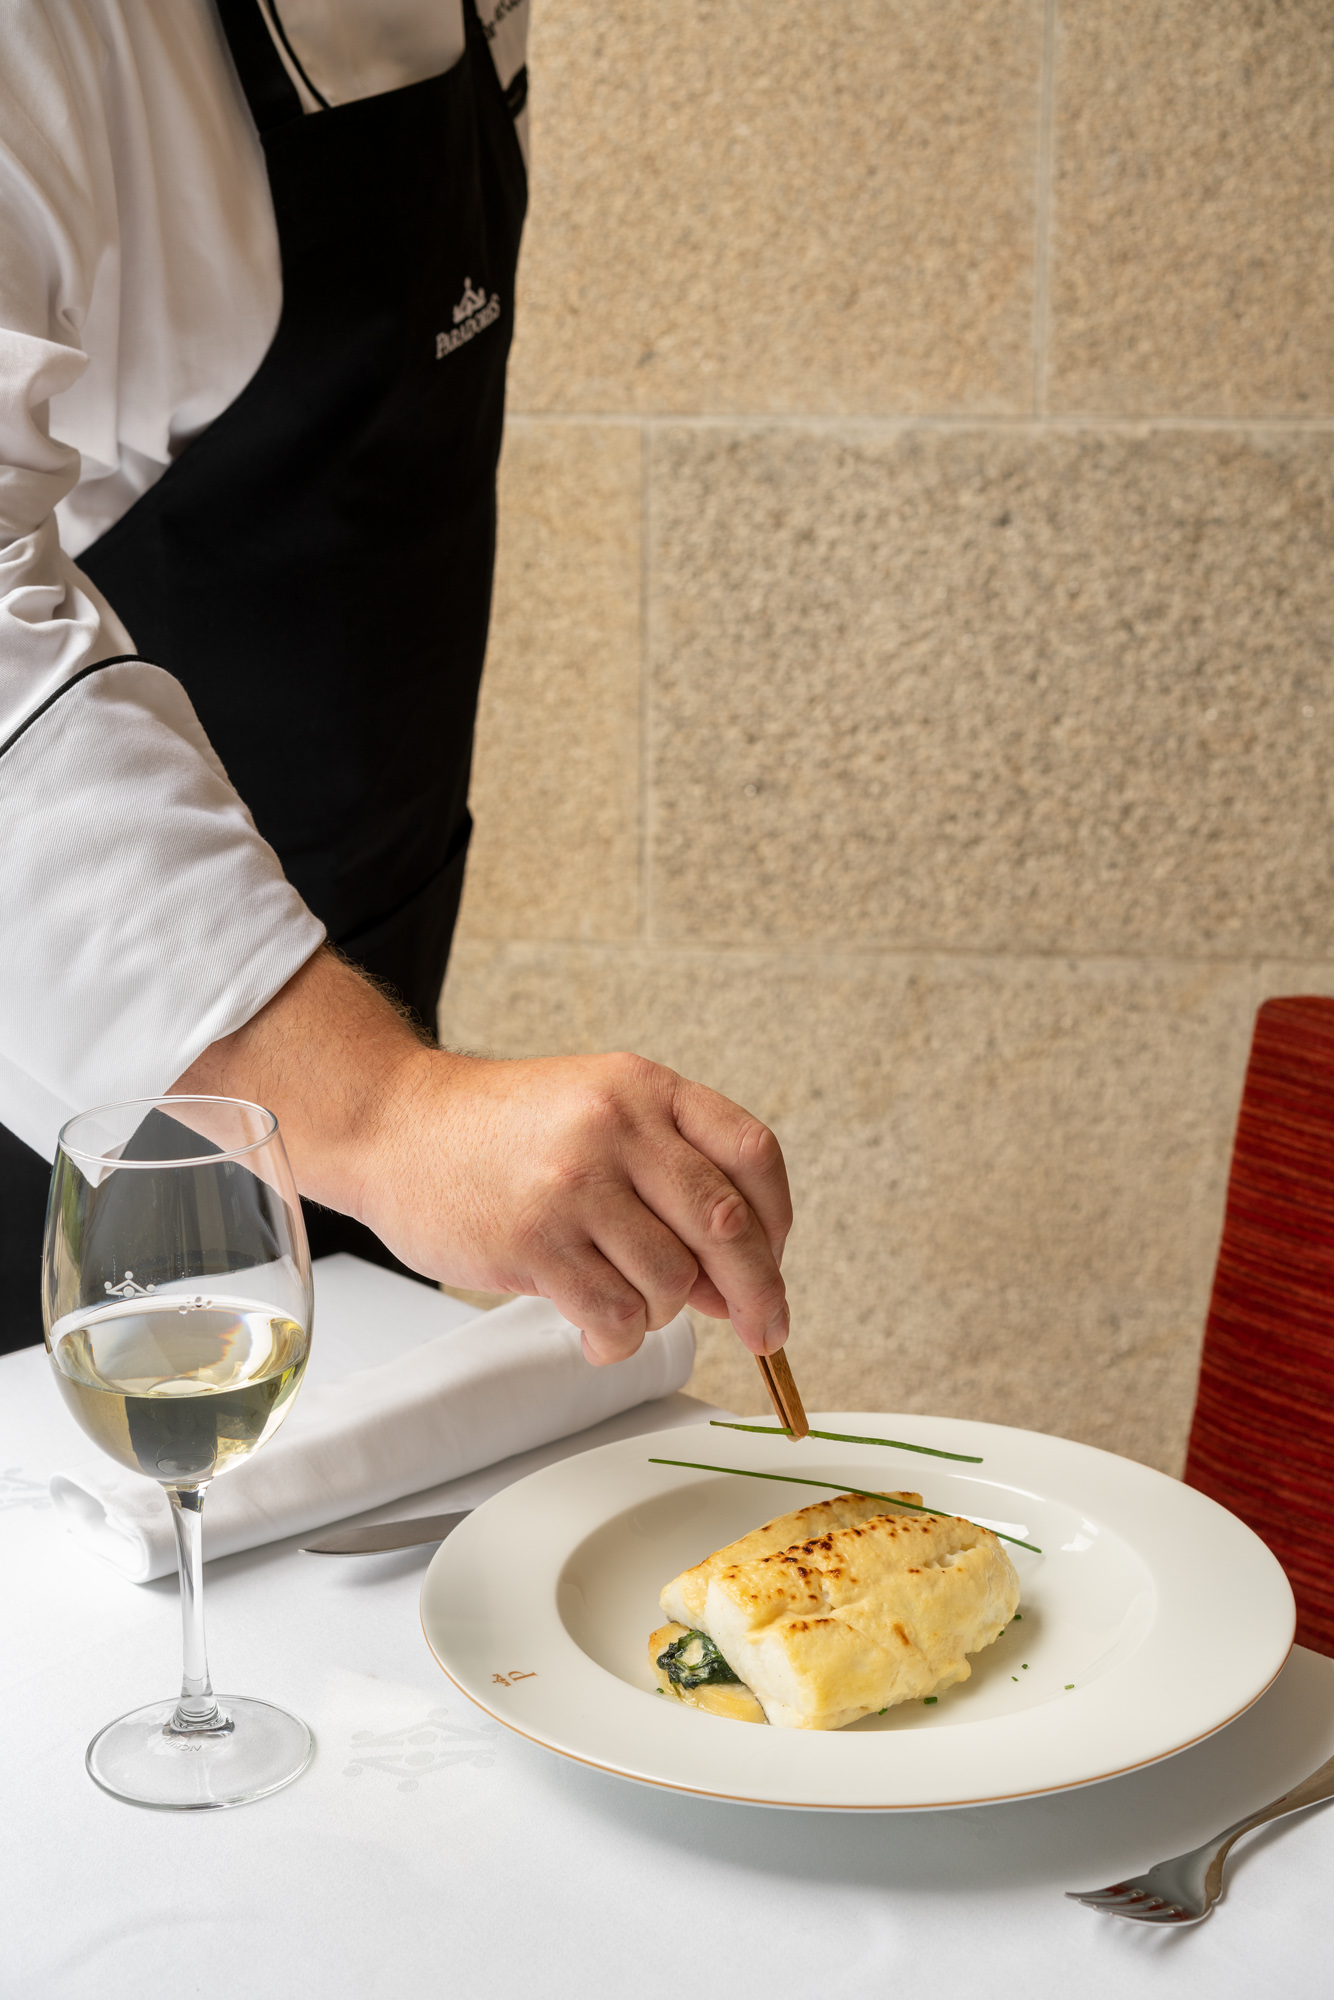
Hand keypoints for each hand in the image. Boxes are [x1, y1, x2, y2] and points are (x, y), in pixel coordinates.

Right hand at [173, 948, 790, 1364]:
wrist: (397, 1126)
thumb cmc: (503, 1130)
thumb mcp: (599, 1113)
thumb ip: (671, 1180)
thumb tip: (737, 1282)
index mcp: (644, 1088)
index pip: (752, 1154)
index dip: (777, 1219)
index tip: (774, 1261)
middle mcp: (616, 1128)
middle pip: (727, 1227)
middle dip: (757, 1294)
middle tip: (764, 1331)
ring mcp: (573, 1186)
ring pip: (671, 1282)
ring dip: (663, 1311)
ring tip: (625, 1300)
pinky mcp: (534, 1243)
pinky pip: (615, 1316)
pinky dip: (619, 1339)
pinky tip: (598, 1329)